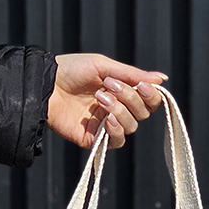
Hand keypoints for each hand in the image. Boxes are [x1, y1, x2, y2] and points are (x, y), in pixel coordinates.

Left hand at [48, 53, 165, 149]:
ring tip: (99, 97)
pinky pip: (117, 141)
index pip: (148, 100)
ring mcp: (106, 125)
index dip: (151, 95)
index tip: (142, 86)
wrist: (46, 85)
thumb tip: (163, 79)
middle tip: (110, 86)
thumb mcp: (104, 66)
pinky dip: (116, 130)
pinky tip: (106, 119)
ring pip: (131, 126)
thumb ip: (134, 75)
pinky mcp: (95, 139)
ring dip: (119, 110)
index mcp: (122, 91)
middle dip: (130, 98)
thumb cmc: (72, 70)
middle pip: (142, 113)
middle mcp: (117, 109)